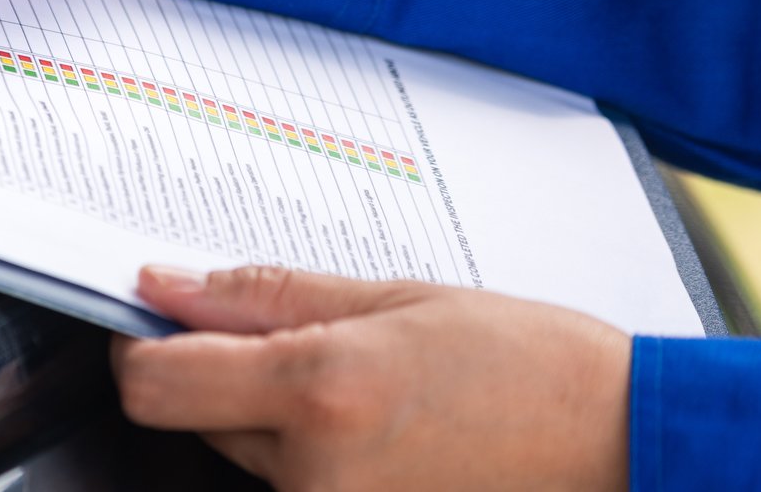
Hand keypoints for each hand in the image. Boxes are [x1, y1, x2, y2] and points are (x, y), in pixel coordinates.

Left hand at [112, 265, 631, 490]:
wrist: (621, 445)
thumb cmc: (527, 363)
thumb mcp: (391, 298)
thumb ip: (263, 296)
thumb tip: (167, 287)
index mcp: (320, 393)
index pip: (154, 383)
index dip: (138, 344)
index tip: (157, 314)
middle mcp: (313, 471)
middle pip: (192, 413)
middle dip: (218, 368)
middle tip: (294, 336)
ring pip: (240, 448)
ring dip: (267, 410)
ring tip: (359, 383)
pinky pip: (288, 482)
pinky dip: (305, 447)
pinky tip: (372, 423)